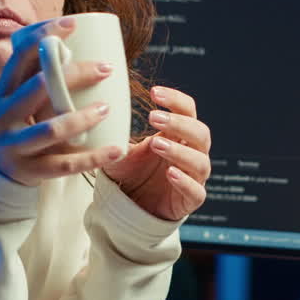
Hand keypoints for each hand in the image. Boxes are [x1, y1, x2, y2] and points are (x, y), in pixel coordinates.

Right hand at [0, 17, 124, 186]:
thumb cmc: (9, 129)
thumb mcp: (9, 103)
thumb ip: (31, 81)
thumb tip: (72, 47)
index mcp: (1, 94)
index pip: (19, 58)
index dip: (44, 37)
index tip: (72, 22)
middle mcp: (3, 117)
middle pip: (38, 88)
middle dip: (74, 75)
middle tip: (106, 67)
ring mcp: (14, 146)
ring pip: (51, 129)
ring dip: (82, 117)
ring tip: (106, 107)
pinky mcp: (29, 171)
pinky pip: (65, 165)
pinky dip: (94, 158)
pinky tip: (117, 149)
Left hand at [102, 86, 210, 220]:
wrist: (130, 207)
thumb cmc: (131, 172)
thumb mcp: (121, 149)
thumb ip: (116, 131)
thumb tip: (99, 107)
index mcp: (179, 135)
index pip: (188, 109)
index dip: (175, 99)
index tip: (154, 92)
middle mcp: (192, 153)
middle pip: (200, 133)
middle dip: (179, 123)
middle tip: (153, 117)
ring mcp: (194, 176)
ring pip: (200, 161)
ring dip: (179, 151)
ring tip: (156, 144)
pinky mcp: (190, 200)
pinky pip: (196, 191)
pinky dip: (185, 182)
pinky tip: (170, 173)